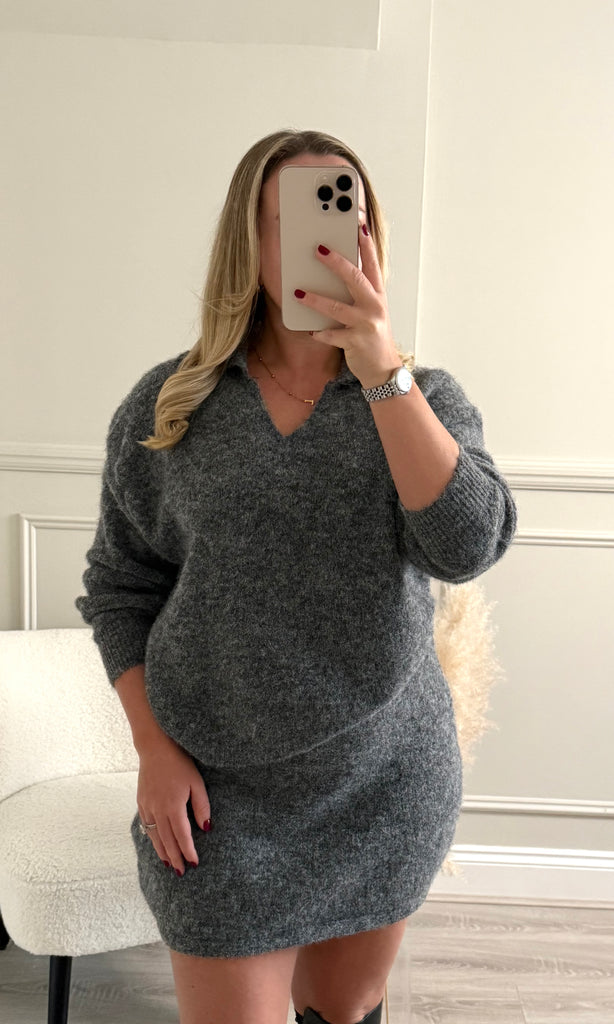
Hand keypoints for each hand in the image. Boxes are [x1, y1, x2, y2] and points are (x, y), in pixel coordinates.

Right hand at [136, 732, 210, 874]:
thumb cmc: (179, 763)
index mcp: (173, 806)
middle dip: (175, 857)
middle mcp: (158, 810)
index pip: (182, 836)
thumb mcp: (197, 782)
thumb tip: (206, 828)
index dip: (189, 851)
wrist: (155, 747)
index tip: (194, 863)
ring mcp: (147, 807)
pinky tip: (157, 844)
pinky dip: (152, 838)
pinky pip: (146, 826)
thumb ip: (202, 806)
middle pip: (167, 841)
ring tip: (169, 864)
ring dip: (162, 852)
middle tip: (182, 872)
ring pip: (154, 836)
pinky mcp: (141, 802)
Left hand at [294, 223, 402, 387]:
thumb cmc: (372, 336)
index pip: (372, 263)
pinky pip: (333, 335)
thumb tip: (335, 271)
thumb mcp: (371, 310)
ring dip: (316, 299)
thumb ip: (357, 292)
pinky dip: (320, 333)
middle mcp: (374, 306)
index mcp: (377, 295)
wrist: (383, 370)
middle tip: (317, 248)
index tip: (358, 224)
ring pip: (337, 308)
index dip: (365, 244)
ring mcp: (366, 324)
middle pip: (355, 278)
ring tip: (297, 291)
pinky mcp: (356, 342)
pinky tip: (311, 330)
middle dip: (336, 262)